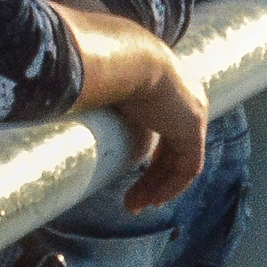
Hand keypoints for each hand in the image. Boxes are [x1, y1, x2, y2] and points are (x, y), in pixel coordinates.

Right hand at [109, 35, 211, 211]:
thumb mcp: (110, 91)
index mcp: (171, 92)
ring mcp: (194, 114)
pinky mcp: (194, 128)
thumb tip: (71, 109)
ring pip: (180, 163)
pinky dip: (173, 186)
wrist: (129, 60)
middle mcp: (187, 102)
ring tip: (134, 206)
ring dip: (158, 188)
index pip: (167, 135)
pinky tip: (154, 200)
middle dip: (152, 179)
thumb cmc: (112, 69)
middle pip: (173, 152)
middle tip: (131, 201)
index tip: (134, 180)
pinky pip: (189, 167)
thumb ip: (105, 105)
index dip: (153, 161)